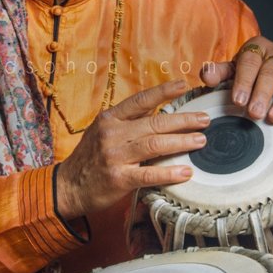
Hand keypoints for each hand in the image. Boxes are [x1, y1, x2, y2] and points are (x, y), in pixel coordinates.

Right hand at [56, 80, 209, 218]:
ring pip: (155, 145)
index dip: (164, 91)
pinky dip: (170, 172)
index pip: (141, 100)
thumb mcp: (104, 131)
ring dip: (182, 142)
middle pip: (155, 123)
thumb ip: (129, 120)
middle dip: (184, 120)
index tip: (184, 85)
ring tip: (202, 141)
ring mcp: (115, 156)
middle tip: (205, 120)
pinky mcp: (119, 179)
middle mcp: (112, 134)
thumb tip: (160, 108)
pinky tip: (186, 172)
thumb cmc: (92, 158)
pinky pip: (150, 174)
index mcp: (110, 118)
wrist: (68, 187)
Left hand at [201, 36, 272, 124]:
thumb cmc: (249, 74)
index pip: (250, 61)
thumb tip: (207, 75)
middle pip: (272, 71)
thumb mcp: (232, 71)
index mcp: (257, 47)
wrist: (272, 73)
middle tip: (254, 113)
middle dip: (263, 93)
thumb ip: (219, 73)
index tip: (238, 100)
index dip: (244, 81)